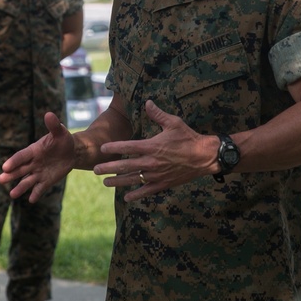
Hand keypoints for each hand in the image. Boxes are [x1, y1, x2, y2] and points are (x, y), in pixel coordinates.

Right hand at [0, 111, 74, 203]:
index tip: (5, 167)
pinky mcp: (45, 181)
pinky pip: (39, 188)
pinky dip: (36, 194)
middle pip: (20, 170)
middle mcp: (33, 163)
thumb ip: (53, 125)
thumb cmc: (63, 140)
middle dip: (10, 175)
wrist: (72, 152)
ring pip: (27, 181)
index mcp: (33, 150)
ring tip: (12, 195)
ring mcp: (38, 173)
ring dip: (20, 187)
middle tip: (0, 180)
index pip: (21, 156)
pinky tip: (31, 200)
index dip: (13, 161)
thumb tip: (49, 114)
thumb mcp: (60, 132)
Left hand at [94, 100, 214, 201]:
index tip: (102, 148)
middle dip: (109, 168)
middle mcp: (151, 162)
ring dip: (118, 182)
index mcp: (152, 146)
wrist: (205, 157)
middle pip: (125, 166)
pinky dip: (136, 194)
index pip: (127, 147)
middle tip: (95, 170)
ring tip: (105, 182)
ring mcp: (157, 175)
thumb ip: (157, 114)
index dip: (113, 147)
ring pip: (133, 180)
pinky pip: (147, 191)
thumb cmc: (188, 138)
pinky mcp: (164, 184)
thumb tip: (147, 103)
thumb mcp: (173, 122)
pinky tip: (127, 197)